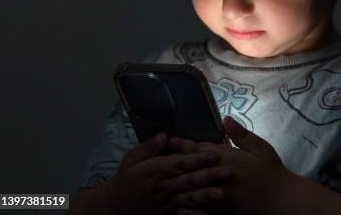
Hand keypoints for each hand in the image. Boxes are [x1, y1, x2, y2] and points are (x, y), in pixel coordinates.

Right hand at [103, 132, 225, 214]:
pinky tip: (209, 214)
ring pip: (188, 198)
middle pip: (188, 180)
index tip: (214, 153)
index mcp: (155, 170)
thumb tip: (165, 134)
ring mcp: (166, 202)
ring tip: (221, 194)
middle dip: (208, 176)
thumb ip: (149, 147)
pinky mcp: (168, 213)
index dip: (197, 158)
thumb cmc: (126, 178)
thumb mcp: (131, 159)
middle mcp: (162, 186)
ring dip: (205, 196)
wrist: (114, 206)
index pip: (179, 163)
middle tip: (227, 171)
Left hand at [168, 117, 296, 214]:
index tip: (168, 140)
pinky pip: (198, 202)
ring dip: (176, 179)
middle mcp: (217, 175)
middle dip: (172, 161)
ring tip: (161, 176)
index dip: (182, 144)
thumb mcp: (260, 147)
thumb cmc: (271, 171)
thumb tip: (225, 119)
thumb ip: (241, 134)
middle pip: (190, 167)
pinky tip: (176, 196)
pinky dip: (186, 197)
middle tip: (155, 157)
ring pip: (190, 185)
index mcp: (226, 158)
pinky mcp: (219, 206)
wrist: (277, 199)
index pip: (198, 150)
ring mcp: (216, 192)